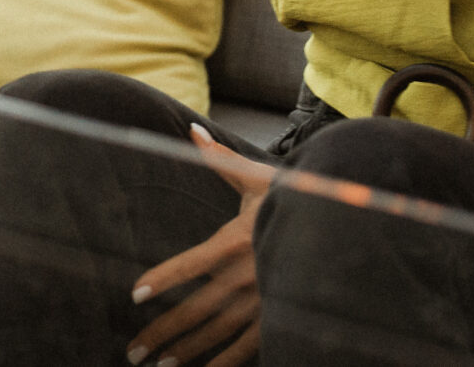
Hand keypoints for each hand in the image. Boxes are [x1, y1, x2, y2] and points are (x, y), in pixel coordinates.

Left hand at [127, 125, 271, 366]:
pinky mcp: (279, 318)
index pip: (190, 264)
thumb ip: (220, 159)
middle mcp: (246, 276)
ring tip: (158, 365)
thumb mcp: (257, 178)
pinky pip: (250, 347)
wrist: (339, 227)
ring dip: (187, 352)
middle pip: (196, 310)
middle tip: (133, 350)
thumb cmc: (292, 199)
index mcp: (236, 241)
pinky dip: (226, 363)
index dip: (163, 279)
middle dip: (162, 332)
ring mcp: (263, 302)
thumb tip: (192, 130)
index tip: (135, 294)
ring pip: (218, 334)